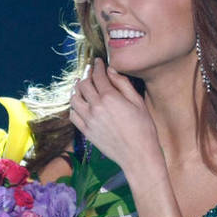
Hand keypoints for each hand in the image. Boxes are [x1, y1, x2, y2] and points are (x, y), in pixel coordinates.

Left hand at [68, 57, 159, 173]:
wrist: (138, 155)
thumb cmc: (143, 129)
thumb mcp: (138, 102)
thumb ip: (123, 84)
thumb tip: (110, 71)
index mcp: (110, 97)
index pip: (97, 75)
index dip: (97, 66)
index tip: (98, 61)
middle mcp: (96, 107)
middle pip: (83, 84)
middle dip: (86, 74)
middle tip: (90, 70)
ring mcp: (89, 120)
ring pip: (74, 98)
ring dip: (76, 89)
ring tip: (80, 84)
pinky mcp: (86, 132)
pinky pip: (73, 115)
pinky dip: (74, 106)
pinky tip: (79, 103)